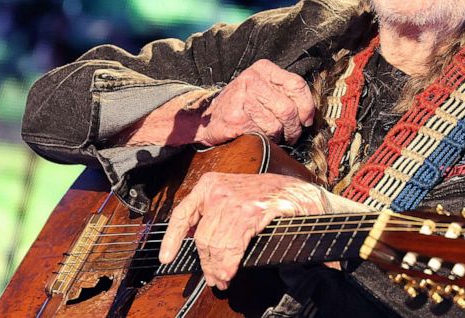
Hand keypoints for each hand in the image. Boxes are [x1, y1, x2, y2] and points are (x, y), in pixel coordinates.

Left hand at [157, 172, 327, 289]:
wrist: (298, 192)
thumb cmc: (266, 196)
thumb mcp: (233, 196)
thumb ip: (213, 213)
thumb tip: (195, 241)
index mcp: (210, 184)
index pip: (183, 214)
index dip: (172, 238)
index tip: (166, 257)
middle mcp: (219, 190)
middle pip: (201, 237)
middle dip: (205, 263)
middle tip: (212, 278)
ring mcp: (237, 201)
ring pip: (216, 244)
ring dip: (218, 268)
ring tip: (222, 279)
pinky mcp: (253, 212)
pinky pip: (234, 246)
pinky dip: (229, 264)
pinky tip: (230, 273)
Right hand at [194, 59, 313, 145]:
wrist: (206, 118)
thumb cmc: (241, 105)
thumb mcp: (261, 88)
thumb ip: (285, 94)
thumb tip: (310, 116)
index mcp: (263, 68)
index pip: (297, 85)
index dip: (307, 106)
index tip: (307, 120)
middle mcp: (252, 79)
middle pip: (289, 109)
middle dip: (294, 128)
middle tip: (291, 135)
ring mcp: (243, 98)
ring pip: (277, 125)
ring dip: (278, 137)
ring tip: (271, 135)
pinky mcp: (237, 118)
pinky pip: (263, 135)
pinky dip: (264, 141)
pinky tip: (257, 136)